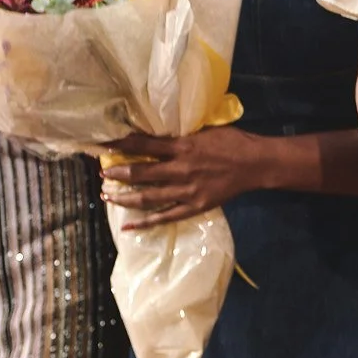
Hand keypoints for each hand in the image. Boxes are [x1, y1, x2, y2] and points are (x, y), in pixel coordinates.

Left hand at [99, 128, 266, 229]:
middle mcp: (181, 169)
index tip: (103, 145)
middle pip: (141, 172)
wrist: (255, 164)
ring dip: (125, 197)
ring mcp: (186, 190)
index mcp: (183, 146)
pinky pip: (165, 217)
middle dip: (118, 172)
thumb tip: (157, 133)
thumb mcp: (204, 130)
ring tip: (107, 196)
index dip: (122, 144)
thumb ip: (181, 135)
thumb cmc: (232, 141)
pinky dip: (145, 223)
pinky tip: (128, 227)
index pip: (145, 145)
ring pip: (148, 197)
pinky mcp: (194, 206)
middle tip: (102, 173)